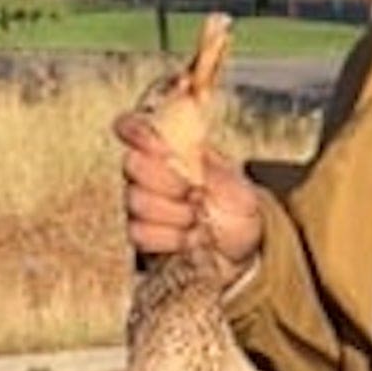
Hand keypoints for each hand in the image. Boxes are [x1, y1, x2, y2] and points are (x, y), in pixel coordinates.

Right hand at [114, 110, 263, 288]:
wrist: (238, 243)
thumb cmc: (234, 203)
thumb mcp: (237, 183)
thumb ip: (216, 167)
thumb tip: (198, 146)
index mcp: (169, 148)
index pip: (134, 127)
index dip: (136, 130)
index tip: (158, 144)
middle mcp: (147, 172)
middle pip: (132, 165)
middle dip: (165, 179)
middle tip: (194, 191)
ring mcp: (140, 202)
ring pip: (137, 201)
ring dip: (173, 212)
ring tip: (197, 216)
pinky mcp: (140, 232)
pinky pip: (140, 232)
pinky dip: (168, 237)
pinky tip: (188, 237)